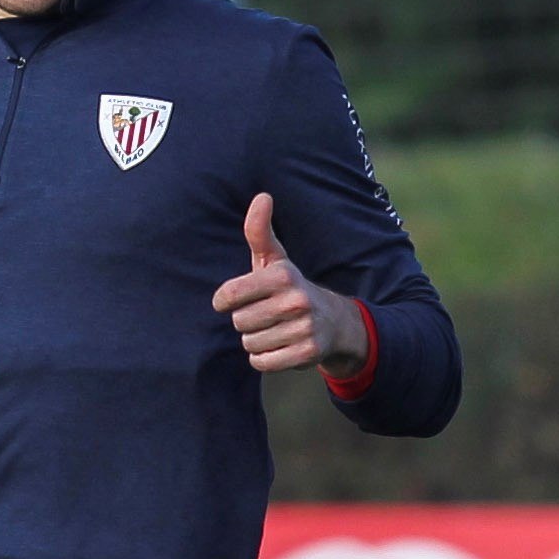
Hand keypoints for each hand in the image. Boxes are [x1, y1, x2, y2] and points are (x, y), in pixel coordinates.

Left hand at [211, 195, 369, 377]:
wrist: (334, 322)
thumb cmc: (289, 288)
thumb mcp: (275, 259)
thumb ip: (259, 232)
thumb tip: (262, 196)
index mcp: (282, 275)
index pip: (228, 296)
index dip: (225, 301)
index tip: (236, 299)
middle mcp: (295, 300)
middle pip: (238, 322)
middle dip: (246, 321)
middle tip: (265, 314)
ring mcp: (303, 328)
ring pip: (249, 344)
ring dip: (256, 340)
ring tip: (274, 328)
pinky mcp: (306, 354)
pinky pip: (262, 362)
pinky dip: (265, 358)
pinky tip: (279, 345)